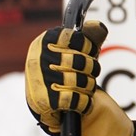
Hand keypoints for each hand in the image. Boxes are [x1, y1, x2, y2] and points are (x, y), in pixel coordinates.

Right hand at [25, 21, 132, 135]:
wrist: (51, 109)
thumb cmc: (67, 75)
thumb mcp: (78, 53)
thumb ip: (90, 38)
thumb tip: (98, 27)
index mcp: (43, 42)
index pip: (76, 38)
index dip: (87, 48)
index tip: (86, 53)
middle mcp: (37, 59)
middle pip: (83, 61)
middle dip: (91, 70)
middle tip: (85, 75)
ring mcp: (40, 81)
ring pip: (82, 81)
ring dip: (88, 88)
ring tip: (81, 89)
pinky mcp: (44, 102)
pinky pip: (77, 100)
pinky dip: (84, 104)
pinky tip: (80, 104)